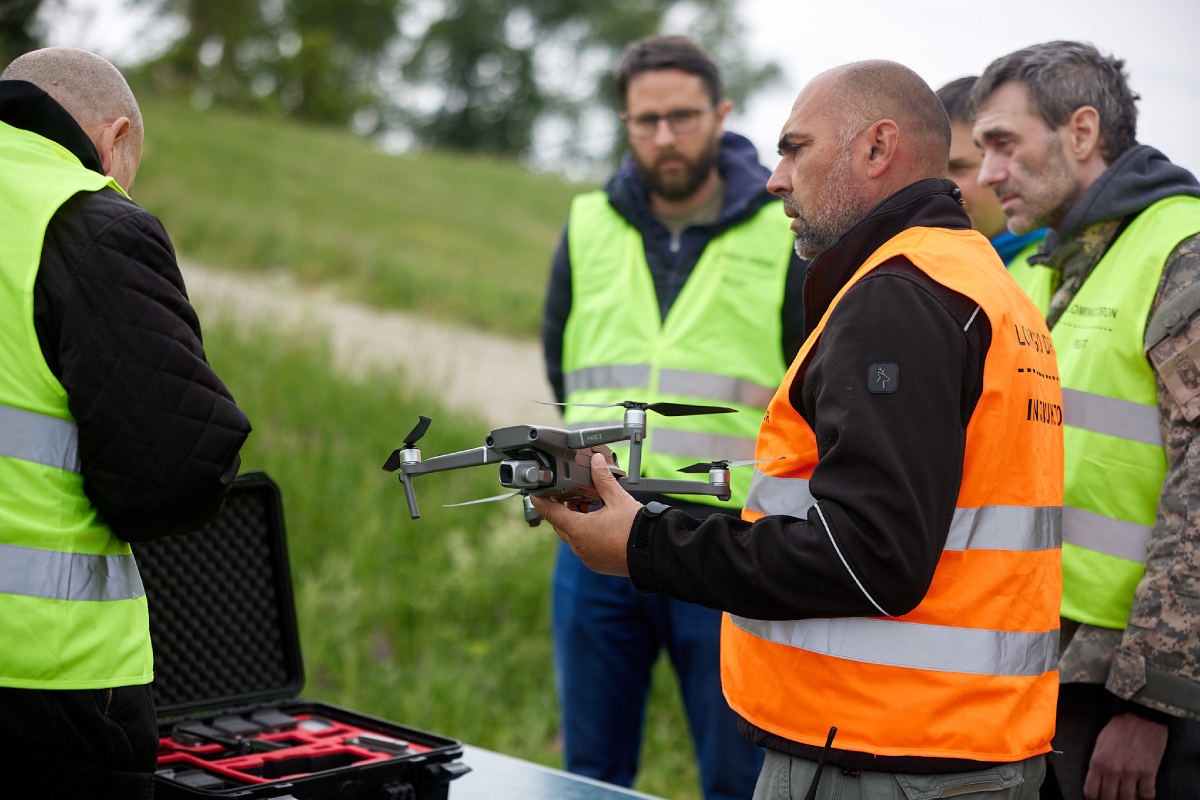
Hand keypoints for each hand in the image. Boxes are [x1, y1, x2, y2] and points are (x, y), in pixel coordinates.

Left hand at [529, 453, 642, 575]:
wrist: (654, 553)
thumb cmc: (636, 529)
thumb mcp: (617, 498)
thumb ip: (603, 479)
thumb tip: (596, 462)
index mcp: (579, 530)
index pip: (550, 513)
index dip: (542, 500)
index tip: (536, 493)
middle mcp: (579, 547)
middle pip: (560, 525)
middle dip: (561, 510)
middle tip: (567, 495)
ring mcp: (587, 558)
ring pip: (573, 537)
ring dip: (575, 522)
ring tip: (587, 507)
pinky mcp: (597, 564)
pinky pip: (584, 547)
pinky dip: (585, 535)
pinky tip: (598, 525)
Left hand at [1084, 712, 1168, 799]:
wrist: (1140, 715)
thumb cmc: (1119, 728)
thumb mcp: (1100, 744)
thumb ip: (1098, 764)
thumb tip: (1099, 782)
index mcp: (1097, 762)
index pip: (1091, 792)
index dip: (1094, 799)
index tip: (1099, 799)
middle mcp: (1112, 769)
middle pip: (1109, 799)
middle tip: (1116, 797)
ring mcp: (1131, 772)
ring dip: (1130, 799)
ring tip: (1131, 794)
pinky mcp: (1148, 772)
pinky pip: (1147, 795)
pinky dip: (1146, 796)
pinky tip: (1144, 789)